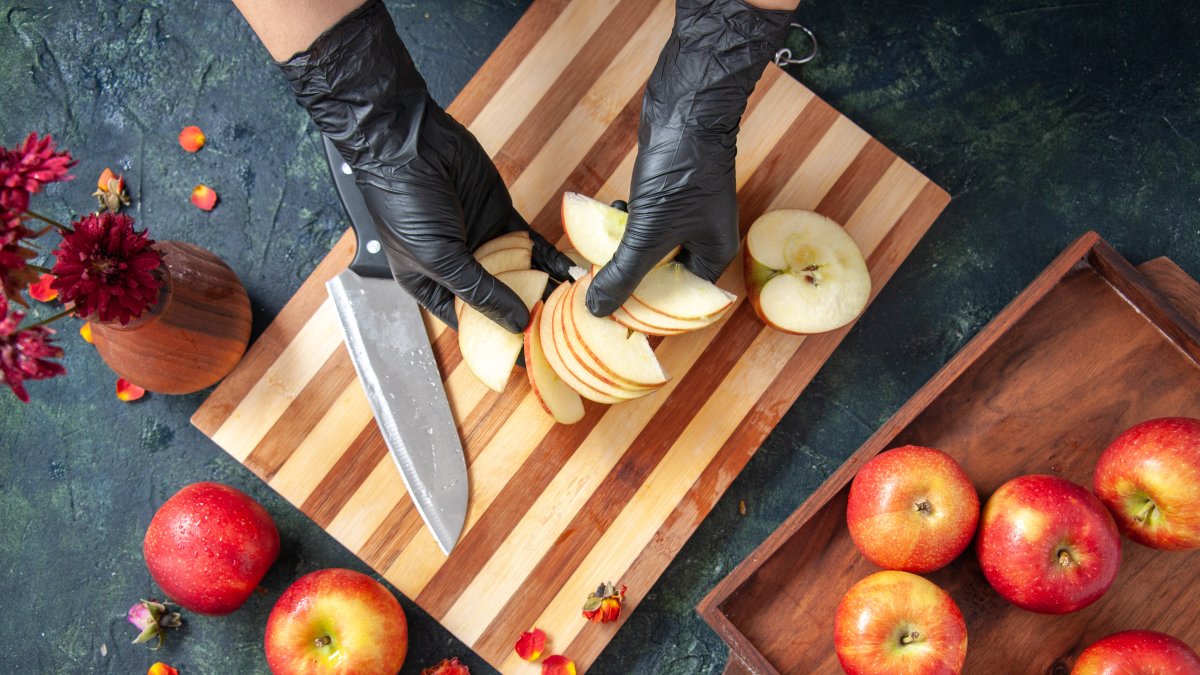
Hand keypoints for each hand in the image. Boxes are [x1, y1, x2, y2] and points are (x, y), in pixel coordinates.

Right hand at [278, 0, 571, 331]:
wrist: (409, 140)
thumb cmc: (405, 202)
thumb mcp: (440, 258)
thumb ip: (479, 291)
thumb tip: (515, 323)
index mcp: (430, 284)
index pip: (469, 323)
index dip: (497, 339)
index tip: (529, 355)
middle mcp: (458, 266)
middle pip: (498, 301)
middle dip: (526, 315)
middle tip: (558, 331)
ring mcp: (482, 240)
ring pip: (519, 273)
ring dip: (544, 287)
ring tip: (572, 307)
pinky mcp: (501, 215)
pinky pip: (531, 243)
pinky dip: (550, 258)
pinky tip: (570, 273)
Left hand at [586, 0, 792, 316]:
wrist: (688, 108)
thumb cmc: (681, 172)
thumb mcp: (648, 232)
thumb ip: (623, 274)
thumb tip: (595, 310)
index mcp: (712, 258)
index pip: (679, 303)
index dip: (646, 312)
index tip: (612, 317)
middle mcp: (703, 241)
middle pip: (663, 278)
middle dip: (630, 281)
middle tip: (598, 286)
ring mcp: (687, 216)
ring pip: (650, 250)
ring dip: (624, 250)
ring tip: (602, 249)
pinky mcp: (669, 195)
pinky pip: (645, 224)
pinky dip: (627, 223)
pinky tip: (613, 212)